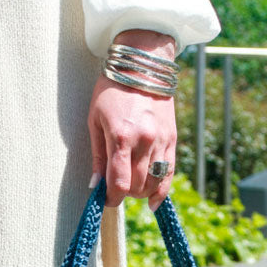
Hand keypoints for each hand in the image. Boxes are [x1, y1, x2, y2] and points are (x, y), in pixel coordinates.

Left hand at [87, 29, 176, 211]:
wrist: (142, 65)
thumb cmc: (111, 90)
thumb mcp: (94, 120)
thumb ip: (97, 156)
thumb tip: (96, 186)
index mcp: (121, 137)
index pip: (119, 183)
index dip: (111, 198)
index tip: (106, 200)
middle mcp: (144, 141)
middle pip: (137, 186)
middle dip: (124, 194)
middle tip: (116, 189)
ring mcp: (161, 141)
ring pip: (153, 182)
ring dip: (140, 192)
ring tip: (131, 187)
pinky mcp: (172, 139)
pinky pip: (169, 173)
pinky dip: (161, 190)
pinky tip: (152, 201)